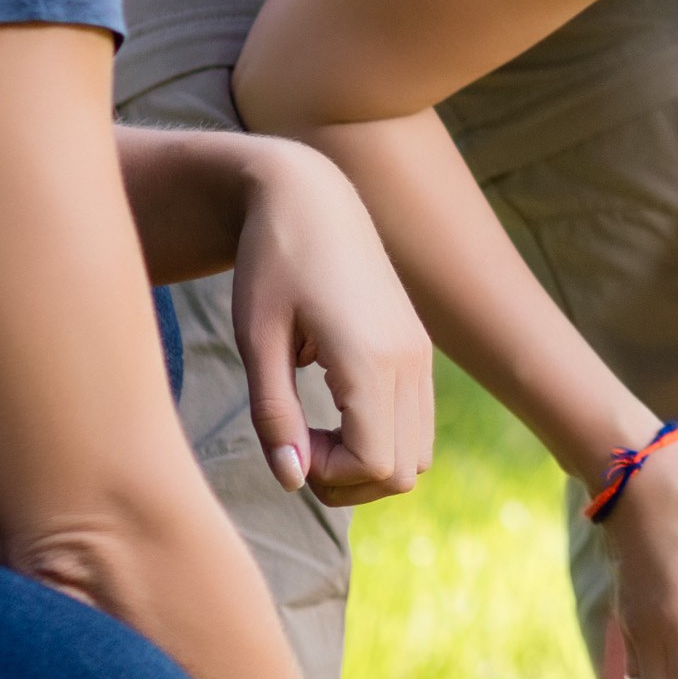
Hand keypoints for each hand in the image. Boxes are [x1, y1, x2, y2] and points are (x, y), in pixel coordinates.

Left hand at [224, 138, 436, 504]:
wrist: (310, 198)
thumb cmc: (270, 264)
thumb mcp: (257, 340)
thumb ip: (274, 415)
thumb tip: (291, 481)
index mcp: (371, 358)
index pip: (375, 464)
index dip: (326, 475)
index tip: (287, 440)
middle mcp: (409, 360)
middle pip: (402, 472)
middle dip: (348, 480)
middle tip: (298, 443)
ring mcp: (421, 355)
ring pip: (417, 457)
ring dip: (367, 463)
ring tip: (315, 430)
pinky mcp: (419, 350)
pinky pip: (417, 427)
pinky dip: (381, 439)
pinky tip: (336, 410)